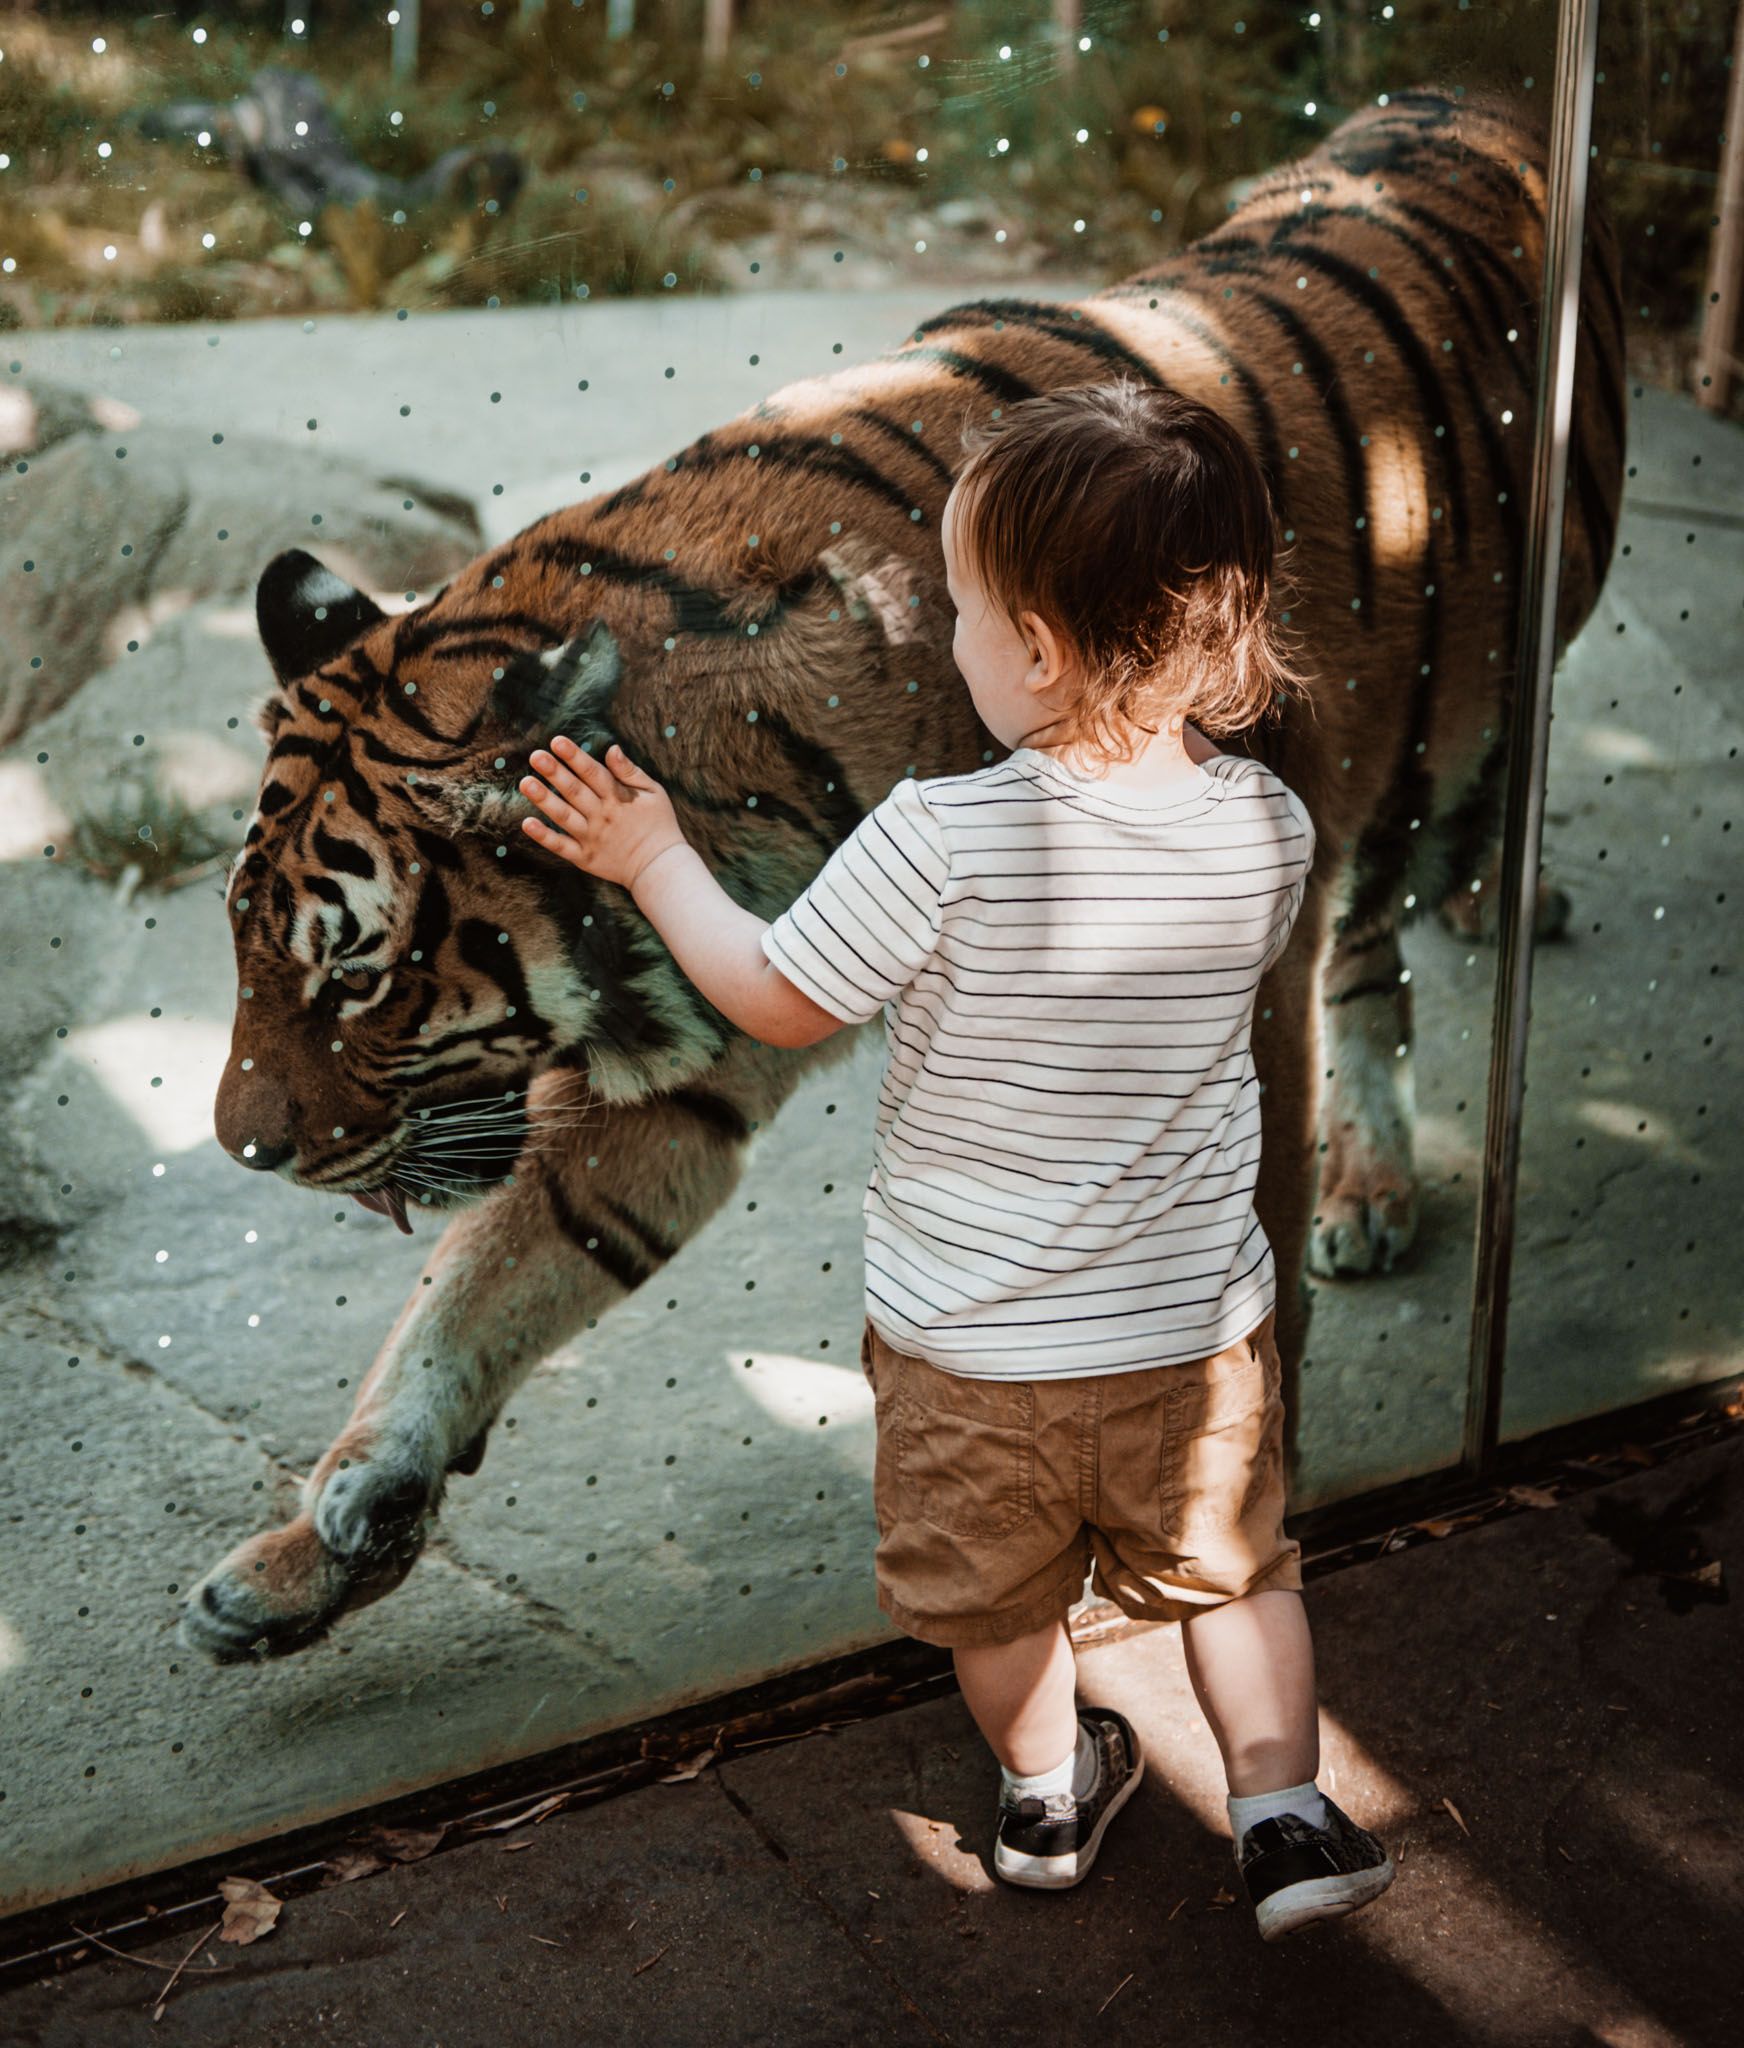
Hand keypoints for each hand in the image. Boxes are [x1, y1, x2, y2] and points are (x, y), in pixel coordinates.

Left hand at [519, 736, 687, 892]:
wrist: (661, 867)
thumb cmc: (659, 824)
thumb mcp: (654, 793)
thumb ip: (630, 772)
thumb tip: (611, 749)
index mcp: (618, 798)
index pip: (592, 772)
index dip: (574, 756)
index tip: (556, 741)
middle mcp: (602, 816)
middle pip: (574, 791)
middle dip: (554, 772)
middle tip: (535, 756)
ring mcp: (591, 837)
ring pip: (564, 816)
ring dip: (544, 800)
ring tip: (525, 783)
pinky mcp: (585, 858)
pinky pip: (561, 846)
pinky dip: (544, 836)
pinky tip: (526, 823)